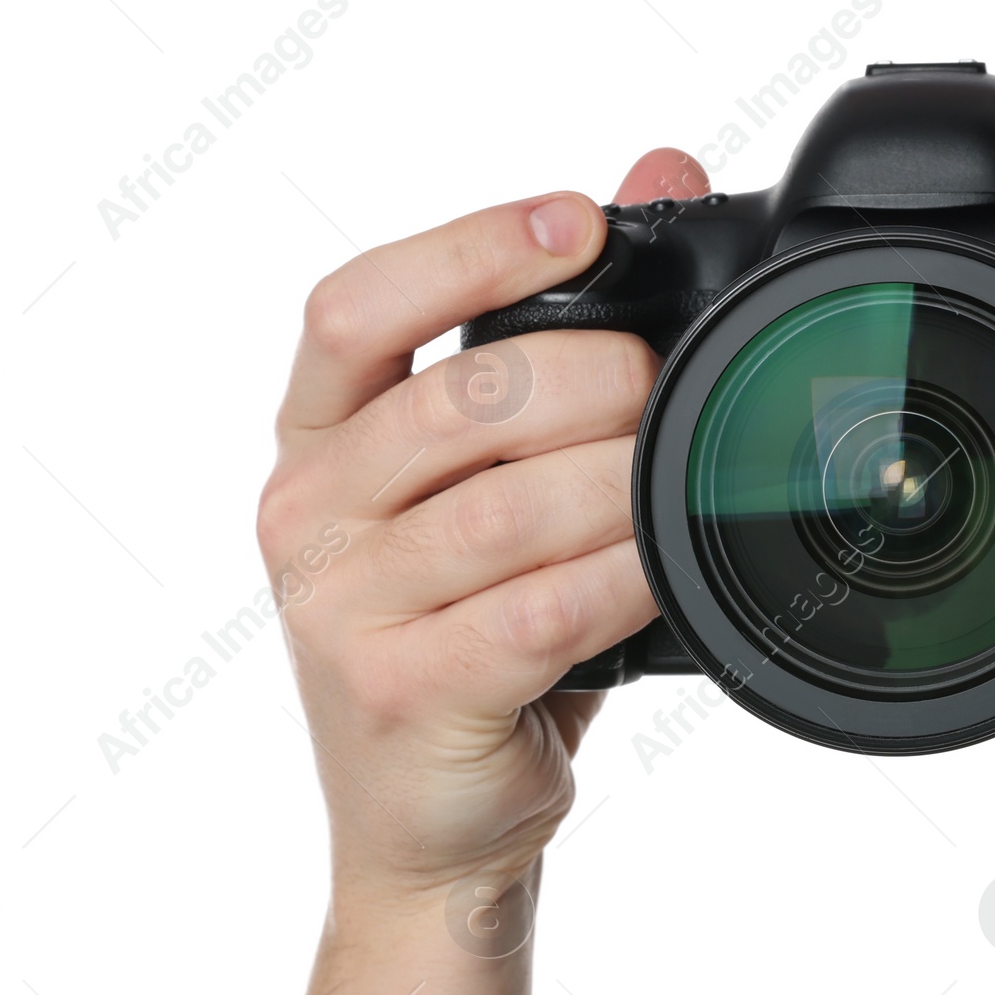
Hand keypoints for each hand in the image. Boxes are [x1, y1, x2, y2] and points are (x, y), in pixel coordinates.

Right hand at [258, 149, 709, 907]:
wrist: (429, 823)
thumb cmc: (471, 643)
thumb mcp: (494, 489)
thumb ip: (557, 343)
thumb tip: (660, 172)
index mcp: (317, 442)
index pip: (358, 305)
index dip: (470, 247)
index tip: (579, 220)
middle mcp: (309, 513)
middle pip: (459, 399)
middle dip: (597, 381)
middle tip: (667, 394)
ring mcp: (340, 607)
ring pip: (508, 507)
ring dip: (624, 483)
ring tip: (685, 479)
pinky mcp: (401, 690)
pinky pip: (539, 607)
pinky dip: (623, 576)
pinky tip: (667, 564)